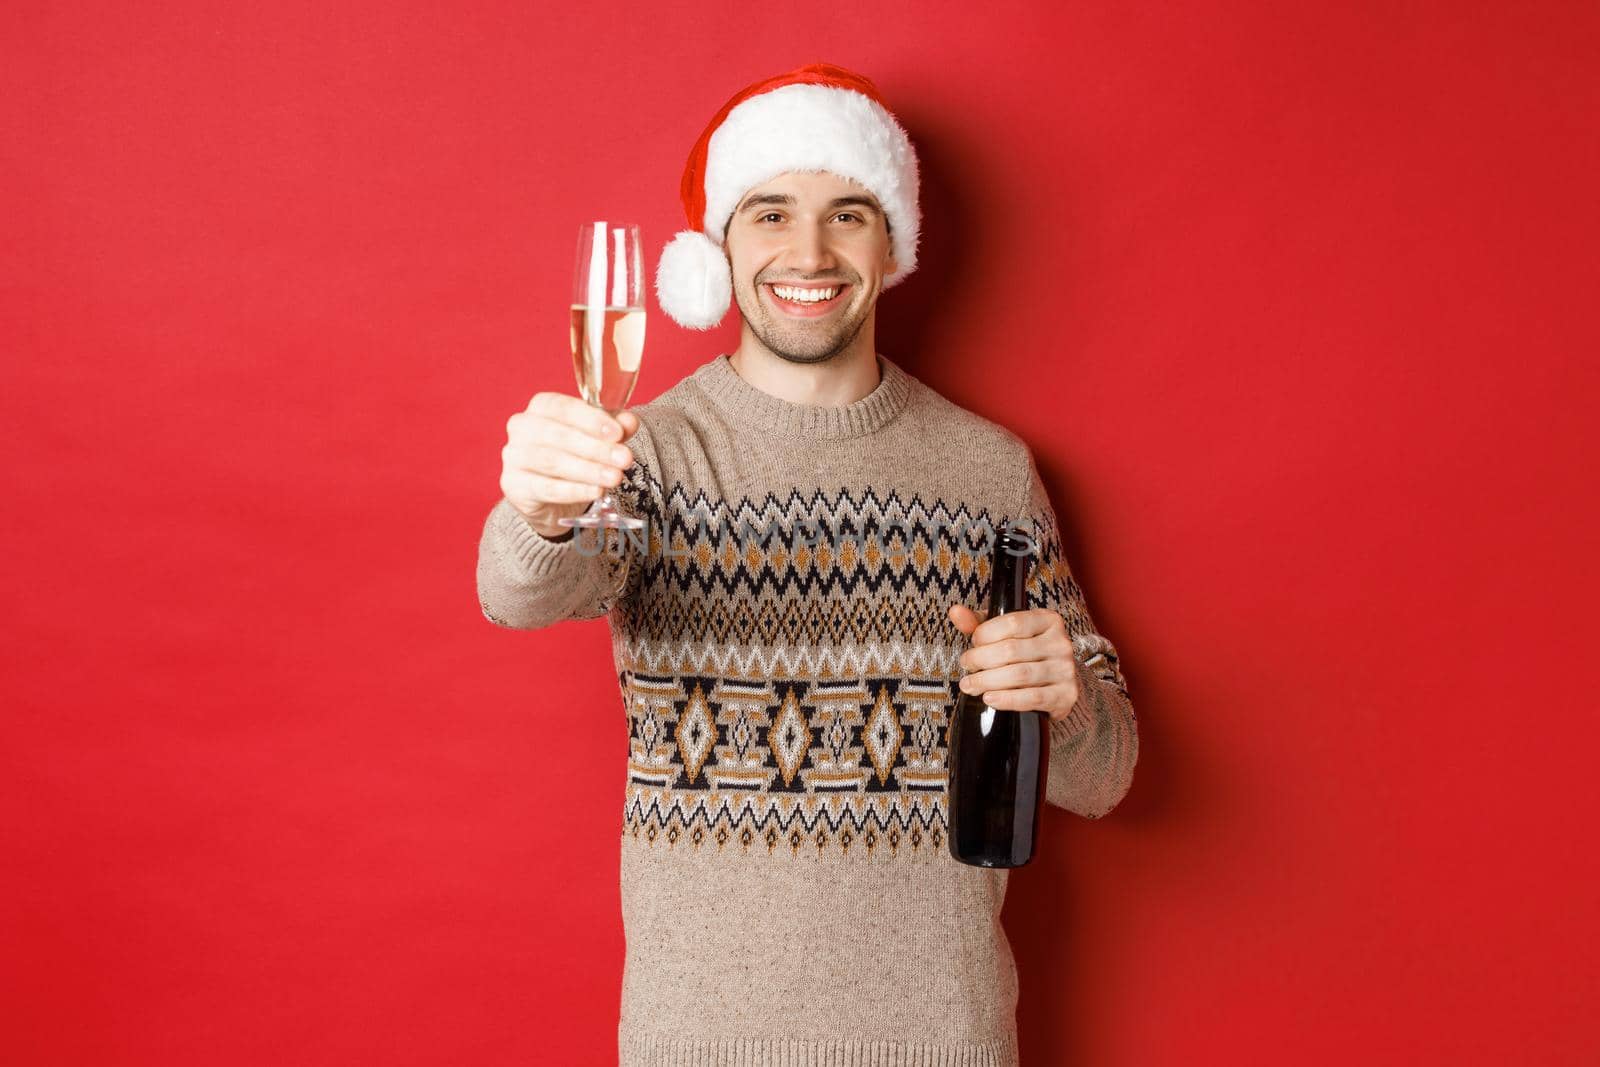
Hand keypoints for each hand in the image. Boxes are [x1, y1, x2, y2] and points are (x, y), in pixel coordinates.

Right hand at [500, 393, 639, 537]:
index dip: (591, 420)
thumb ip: (614, 428)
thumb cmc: (574, 455)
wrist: (550, 497)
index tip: (618, 433)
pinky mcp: (514, 485)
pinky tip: (596, 491)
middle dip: (596, 448)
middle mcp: (522, 427)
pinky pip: (545, 488)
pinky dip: (574, 490)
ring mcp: (514, 456)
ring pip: (552, 461)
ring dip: (588, 470)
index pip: (563, 407)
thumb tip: (630, 421)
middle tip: (624, 459)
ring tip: (615, 478)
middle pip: (558, 435)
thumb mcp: (598, 438)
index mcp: (541, 406)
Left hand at [946, 604, 1078, 722]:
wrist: (1053, 686)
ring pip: (1019, 674)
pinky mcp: (1065, 695)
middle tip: (966, 667)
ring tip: (970, 685)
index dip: (986, 634)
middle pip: (1012, 650)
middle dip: (981, 659)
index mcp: (1048, 621)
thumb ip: (979, 623)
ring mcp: (1065, 669)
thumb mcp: (1004, 634)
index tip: (972, 644)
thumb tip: (955, 612)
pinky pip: (1032, 697)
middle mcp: (1060, 643)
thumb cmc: (1025, 655)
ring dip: (988, 681)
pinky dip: (1007, 699)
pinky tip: (990, 699)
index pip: (1012, 623)